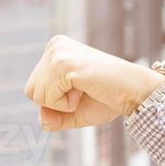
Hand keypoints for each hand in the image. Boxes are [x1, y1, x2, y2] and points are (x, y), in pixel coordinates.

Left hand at [23, 34, 164, 130]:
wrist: (133, 93)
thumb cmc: (106, 99)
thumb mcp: (72, 112)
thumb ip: (52, 118)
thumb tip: (41, 119)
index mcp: (54, 51)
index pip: (33, 89)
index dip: (55, 102)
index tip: (81, 90)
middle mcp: (54, 46)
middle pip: (31, 92)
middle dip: (56, 103)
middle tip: (83, 90)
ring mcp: (57, 52)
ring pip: (37, 96)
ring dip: (62, 103)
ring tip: (85, 88)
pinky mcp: (62, 63)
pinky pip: (48, 99)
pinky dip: (67, 104)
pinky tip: (85, 89)